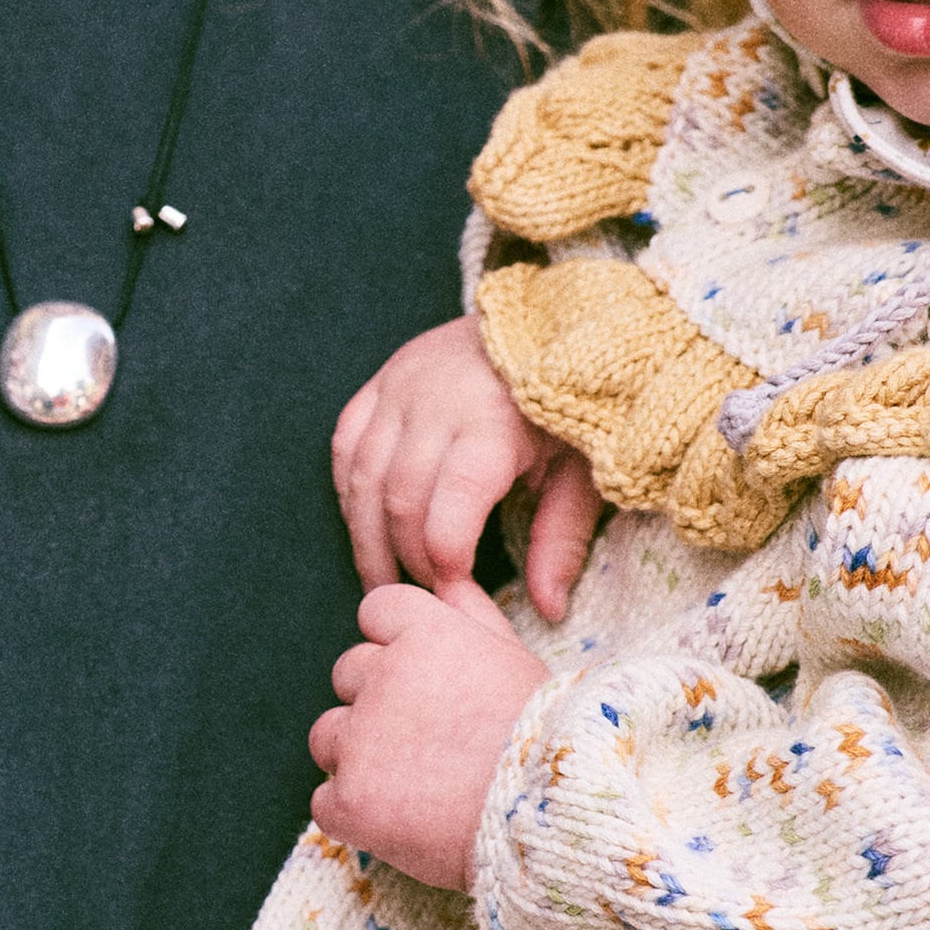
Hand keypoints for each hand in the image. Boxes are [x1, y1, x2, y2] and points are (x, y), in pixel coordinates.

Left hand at [307, 579, 550, 887]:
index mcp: (426, 632)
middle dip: (377, 704)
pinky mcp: (348, 799)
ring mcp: (361, 739)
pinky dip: (354, 815)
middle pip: (348, 674)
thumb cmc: (547, 740)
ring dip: (358, 757)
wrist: (555, 821)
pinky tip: (402, 824)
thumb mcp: (517, 659)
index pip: (375, 611)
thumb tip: (445, 577)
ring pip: (328, 735)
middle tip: (431, 743)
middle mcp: (384, 675)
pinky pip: (324, 800)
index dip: (395, 645)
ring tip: (416, 786)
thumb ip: (472, 614)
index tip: (424, 681)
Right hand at [332, 317, 604, 618]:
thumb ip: (561, 538)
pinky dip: (351, 494)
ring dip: (368, 539)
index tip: (460, 596)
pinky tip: (367, 527)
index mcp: (493, 421)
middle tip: (427, 598)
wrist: (546, 320)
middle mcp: (435, 401)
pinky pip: (347, 447)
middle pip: (400, 499)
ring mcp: (400, 387)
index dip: (446, 560)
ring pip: (363, 479)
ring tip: (386, 581)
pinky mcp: (380, 382)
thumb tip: (549, 609)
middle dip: (409, 559)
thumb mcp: (583, 469)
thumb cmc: (571, 403)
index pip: (451, 504)